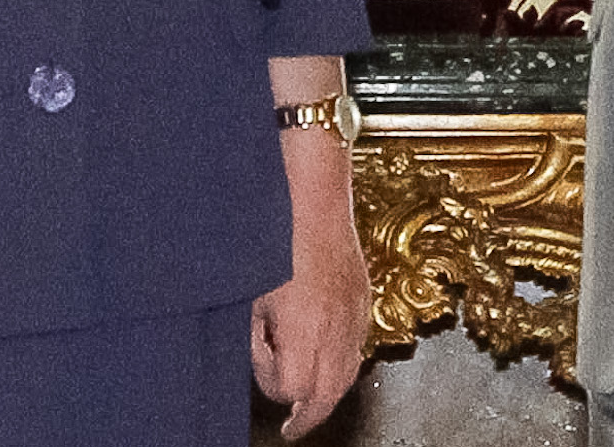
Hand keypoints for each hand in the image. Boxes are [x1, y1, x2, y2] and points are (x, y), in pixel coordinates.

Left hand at [252, 140, 369, 437]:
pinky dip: (344, 363)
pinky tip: (328, 358)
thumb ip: (255, 335)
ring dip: (328, 393)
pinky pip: (358, 346)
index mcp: (303, 327)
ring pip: (349, 374)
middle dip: (307, 414)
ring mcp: (353, 312)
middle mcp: (334, 327)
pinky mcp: (363, 297)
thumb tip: (261, 359)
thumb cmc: (273, 234)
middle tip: (292, 425)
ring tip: (309, 402)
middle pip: (327, 394)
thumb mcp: (251, 291)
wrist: (311, 189)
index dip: (270, 382)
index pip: (291, 388)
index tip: (260, 360)